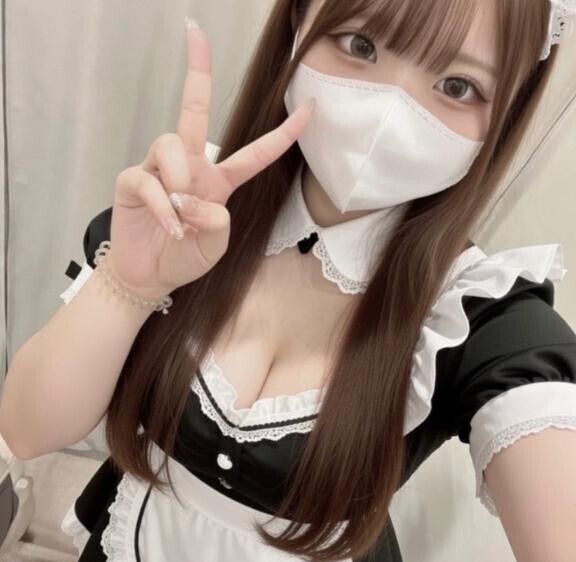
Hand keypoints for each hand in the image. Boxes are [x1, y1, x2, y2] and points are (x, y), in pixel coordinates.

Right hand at [108, 22, 314, 296]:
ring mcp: (159, 170)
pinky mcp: (132, 180)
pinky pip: (148, 178)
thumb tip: (200, 200)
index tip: (308, 108)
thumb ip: (218, 224)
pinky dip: (162, 207)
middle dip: (197, 71)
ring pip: (171, 142)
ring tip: (181, 213)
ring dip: (179, 178)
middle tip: (194, 31)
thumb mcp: (215, 246)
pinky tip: (169, 227)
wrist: (149, 276)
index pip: (256, 153)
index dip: (283, 133)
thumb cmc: (184, 258)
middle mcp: (190, 167)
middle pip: (194, 110)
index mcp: (219, 181)